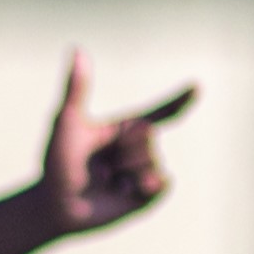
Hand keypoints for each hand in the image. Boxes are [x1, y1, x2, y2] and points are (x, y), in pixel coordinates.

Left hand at [38, 50, 190, 237]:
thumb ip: (77, 88)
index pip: (162, 112)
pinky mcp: (151, 195)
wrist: (57, 205)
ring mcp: (148, 172)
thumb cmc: (58, 162)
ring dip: (124, 171)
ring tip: (107, 180)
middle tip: (99, 162)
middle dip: (120, 148)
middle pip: (149, 136)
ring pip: (152, 161)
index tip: (197, 87)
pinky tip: (121, 191)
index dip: (180, 99)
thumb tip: (77, 49)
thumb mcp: (67, 122)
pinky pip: (162, 183)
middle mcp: (142, 148)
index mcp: (128, 127)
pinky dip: (141, 186)